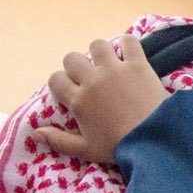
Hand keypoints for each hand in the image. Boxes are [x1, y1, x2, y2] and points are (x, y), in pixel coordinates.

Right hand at [38, 35, 168, 161]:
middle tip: (91, 76)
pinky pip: (129, 42)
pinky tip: (130, 54)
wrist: (156, 139)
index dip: (62, 82)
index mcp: (78, 100)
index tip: (73, 89)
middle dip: (78, 65)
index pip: (55, 79)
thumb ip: (59, 141)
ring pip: (97, 45)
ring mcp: (115, 70)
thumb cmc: (121, 147)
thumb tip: (36, 132)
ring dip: (101, 52)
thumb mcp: (86, 150)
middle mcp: (92, 80)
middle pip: (72, 58)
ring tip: (110, 63)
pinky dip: (128, 44)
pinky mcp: (138, 64)